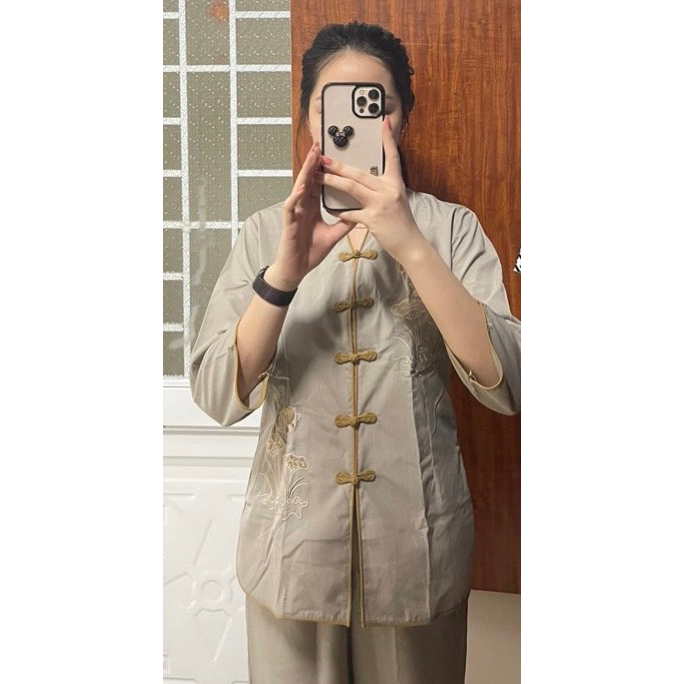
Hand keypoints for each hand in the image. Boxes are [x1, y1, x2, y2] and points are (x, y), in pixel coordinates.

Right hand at [268, 143, 354, 290]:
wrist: (297, 269)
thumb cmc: (310, 251)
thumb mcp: (333, 235)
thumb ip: (345, 223)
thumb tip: (361, 212)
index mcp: (312, 207)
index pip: (319, 183)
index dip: (325, 169)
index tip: (332, 155)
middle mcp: (302, 206)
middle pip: (309, 180)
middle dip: (314, 162)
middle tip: (319, 144)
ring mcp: (295, 213)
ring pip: (299, 188)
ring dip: (305, 172)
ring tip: (312, 157)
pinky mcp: (288, 223)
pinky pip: (291, 207)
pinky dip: (296, 197)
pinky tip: (302, 187)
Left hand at [313, 117, 424, 262]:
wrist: (409, 244)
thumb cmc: (402, 222)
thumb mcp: (397, 199)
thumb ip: (384, 187)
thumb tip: (369, 178)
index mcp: (395, 183)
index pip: (392, 157)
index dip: (388, 139)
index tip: (384, 122)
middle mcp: (389, 191)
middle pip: (360, 173)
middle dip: (340, 165)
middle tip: (324, 158)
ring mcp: (380, 205)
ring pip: (352, 188)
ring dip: (333, 181)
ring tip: (319, 177)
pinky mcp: (372, 220)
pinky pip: (350, 213)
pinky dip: (339, 211)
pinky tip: (330, 208)